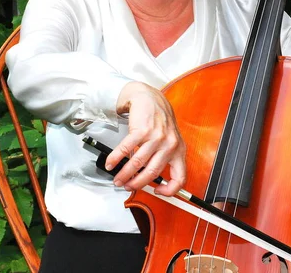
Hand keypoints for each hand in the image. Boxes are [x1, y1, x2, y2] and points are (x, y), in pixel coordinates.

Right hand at [105, 81, 185, 196]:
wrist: (150, 98)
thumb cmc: (160, 120)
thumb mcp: (170, 140)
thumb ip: (166, 158)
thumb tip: (154, 181)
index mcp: (179, 150)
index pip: (180, 177)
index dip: (170, 190)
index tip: (158, 192)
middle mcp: (170, 144)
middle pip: (152, 173)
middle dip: (137, 183)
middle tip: (127, 186)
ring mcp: (156, 137)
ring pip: (137, 163)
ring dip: (124, 174)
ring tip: (118, 178)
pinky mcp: (142, 130)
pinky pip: (126, 150)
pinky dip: (115, 159)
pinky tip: (111, 163)